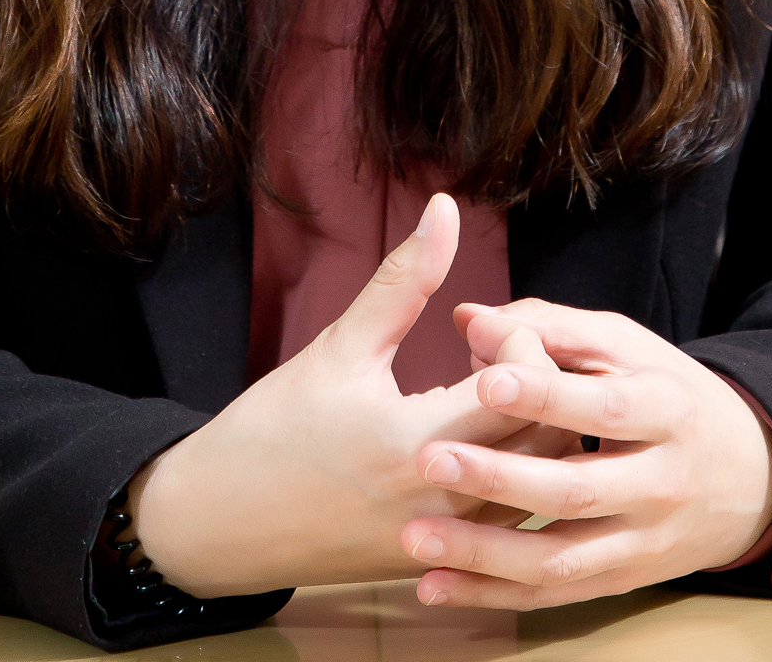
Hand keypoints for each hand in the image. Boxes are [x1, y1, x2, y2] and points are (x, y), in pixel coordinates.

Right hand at [131, 198, 570, 594]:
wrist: (222, 522)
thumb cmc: (276, 428)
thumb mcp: (340, 346)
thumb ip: (404, 279)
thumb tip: (445, 209)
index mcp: (421, 443)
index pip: (525, 386)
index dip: (519, 339)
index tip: (474, 326)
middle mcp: (447, 502)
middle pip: (548, 439)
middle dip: (536, 383)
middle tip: (486, 355)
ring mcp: (449, 545)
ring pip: (540, 487)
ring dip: (531, 431)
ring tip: (481, 396)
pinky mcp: (443, 564)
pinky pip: (512, 521)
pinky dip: (512, 474)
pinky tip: (473, 440)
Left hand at [400, 299, 771, 608]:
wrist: (746, 477)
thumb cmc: (666, 394)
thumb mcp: (626, 348)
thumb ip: (549, 328)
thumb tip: (468, 318)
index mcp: (664, 410)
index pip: (602, 406)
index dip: (544, 396)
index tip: (482, 382)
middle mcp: (658, 483)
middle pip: (575, 489)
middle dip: (498, 477)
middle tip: (427, 458)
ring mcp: (641, 541)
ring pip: (559, 557)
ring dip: (483, 553)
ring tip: (416, 537)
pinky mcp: (622, 580)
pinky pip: (553, 594)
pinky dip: (493, 594)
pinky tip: (437, 585)